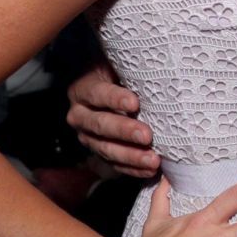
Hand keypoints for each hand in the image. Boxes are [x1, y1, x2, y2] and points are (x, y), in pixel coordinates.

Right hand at [67, 62, 159, 178]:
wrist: (109, 89)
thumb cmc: (119, 74)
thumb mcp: (119, 66)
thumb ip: (130, 70)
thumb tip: (157, 71)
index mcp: (83, 89)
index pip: (97, 94)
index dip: (115, 98)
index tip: (135, 102)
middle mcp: (80, 115)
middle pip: (100, 125)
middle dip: (124, 131)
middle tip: (147, 135)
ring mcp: (88, 137)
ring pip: (106, 148)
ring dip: (131, 156)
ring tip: (153, 160)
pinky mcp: (99, 152)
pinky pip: (114, 164)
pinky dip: (132, 168)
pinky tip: (149, 170)